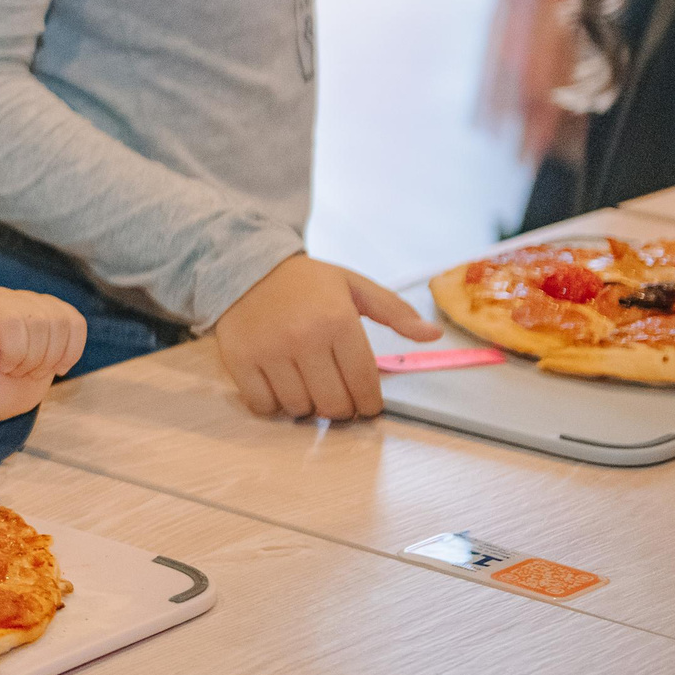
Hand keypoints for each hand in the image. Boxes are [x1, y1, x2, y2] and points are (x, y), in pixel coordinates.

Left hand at [0, 287, 87, 424]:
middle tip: (18, 371)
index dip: (14, 354)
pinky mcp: (54, 311)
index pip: (12, 321)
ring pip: (61, 322)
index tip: (2, 366)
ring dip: (51, 358)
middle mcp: (4, 297)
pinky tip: (56, 366)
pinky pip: (76, 324)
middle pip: (39, 322)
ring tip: (32, 369)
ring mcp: (31, 301)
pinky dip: (72, 352)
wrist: (1, 394)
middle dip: (33, 359)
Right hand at [211, 253, 439, 420]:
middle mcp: (304, 338)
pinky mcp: (240, 360)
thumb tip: (434, 334)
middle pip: (333, 404)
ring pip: (299, 409)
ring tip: (309, 389)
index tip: (367, 405)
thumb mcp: (354, 286)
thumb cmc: (305, 282)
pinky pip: (263, 405)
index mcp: (338, 320)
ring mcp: (269, 351)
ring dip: (308, 407)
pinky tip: (281, 388)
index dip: (370, 404)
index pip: (364, 384)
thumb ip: (395, 311)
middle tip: (339, 399)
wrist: (245, 266)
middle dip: (342, 409)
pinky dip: (274, 405)